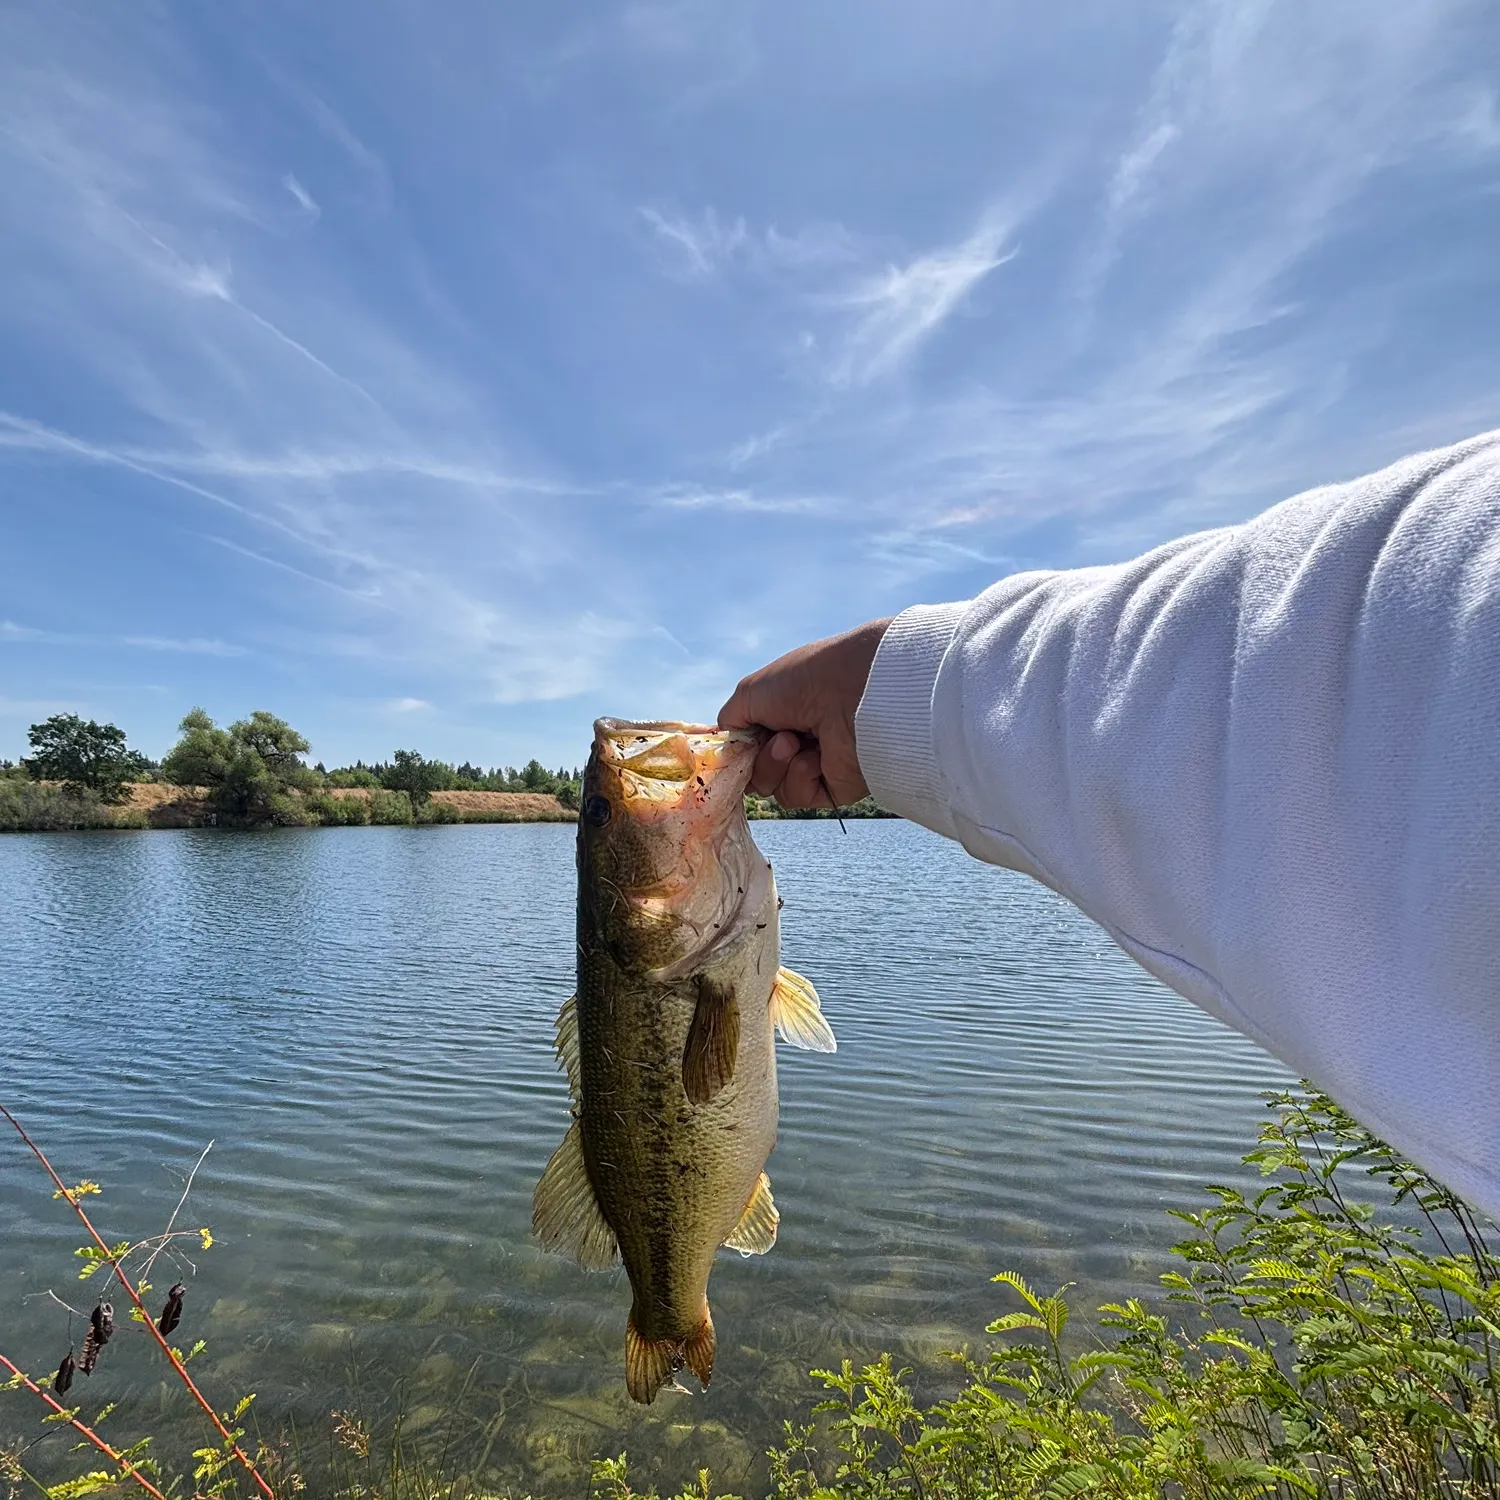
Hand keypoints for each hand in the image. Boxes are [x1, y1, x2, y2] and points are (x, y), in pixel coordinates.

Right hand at [717, 619, 891, 808]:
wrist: (853, 692)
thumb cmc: (804, 680)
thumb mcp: (750, 692)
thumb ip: (730, 721)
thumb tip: (727, 743)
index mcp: (782, 714)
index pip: (748, 744)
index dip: (738, 748)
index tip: (735, 744)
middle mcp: (798, 739)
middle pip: (754, 771)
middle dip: (756, 757)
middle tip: (776, 736)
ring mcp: (815, 764)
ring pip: (771, 787)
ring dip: (774, 765)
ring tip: (794, 741)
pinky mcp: (832, 788)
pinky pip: (796, 796)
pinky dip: (798, 777)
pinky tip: (814, 758)